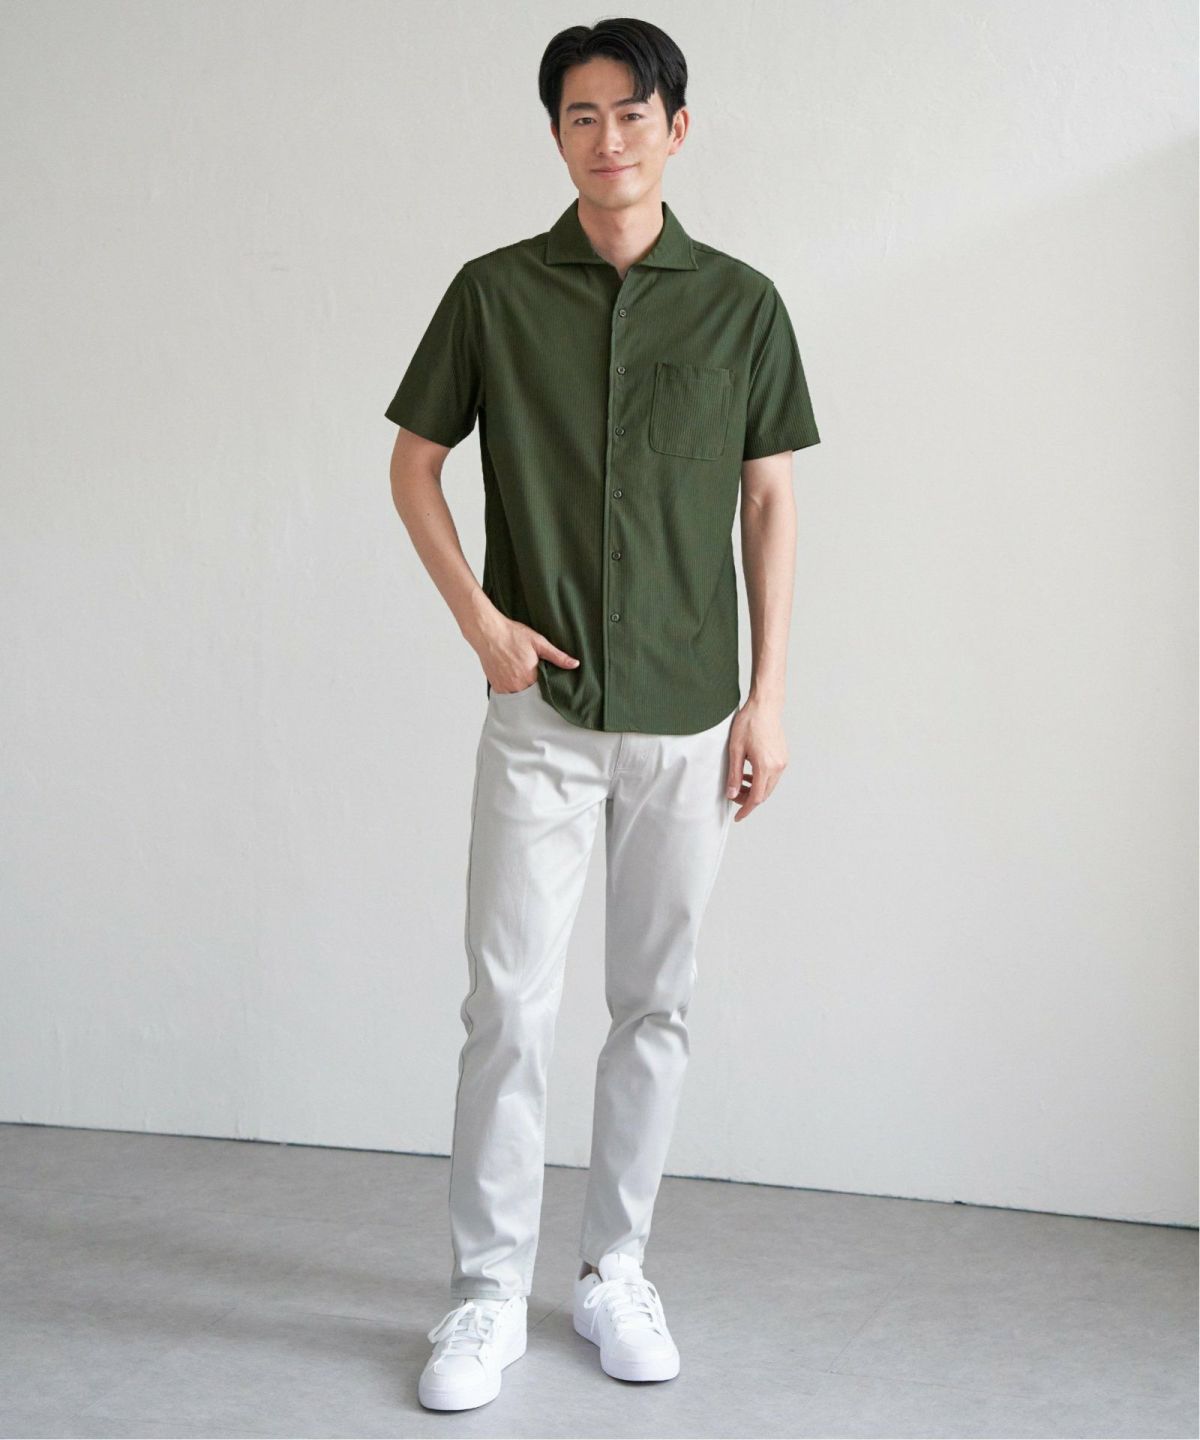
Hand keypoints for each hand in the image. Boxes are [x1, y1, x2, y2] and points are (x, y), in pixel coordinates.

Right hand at [474, 615, 580, 692]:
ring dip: (523, 692)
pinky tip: (514, 681)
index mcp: (531, 676)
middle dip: (536, 691)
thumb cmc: (512, 635)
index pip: (545, 690)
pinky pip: (507, 695)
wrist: (488, 632)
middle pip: (531, 695)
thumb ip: (557, 656)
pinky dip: (512, 691)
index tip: (550, 685)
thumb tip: (574, 664)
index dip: (548, 688)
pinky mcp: (495, 686)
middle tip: (537, 681)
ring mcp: (505, 686)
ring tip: (525, 681)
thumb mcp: (539, 643)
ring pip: (519, 697)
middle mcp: (517, 685)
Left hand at [725, 695, 787, 821]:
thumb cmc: (749, 723)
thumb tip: (732, 793)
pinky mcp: (783, 756)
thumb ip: (734, 774)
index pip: (757, 797)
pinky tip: (750, 773)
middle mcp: (778, 766)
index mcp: (765, 766)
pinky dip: (762, 780)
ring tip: (740, 782)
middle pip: (765, 794)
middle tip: (734, 795)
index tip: (738, 816)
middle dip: (749, 799)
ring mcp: (783, 761)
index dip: (746, 809)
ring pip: (769, 786)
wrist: (765, 706)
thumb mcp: (735, 750)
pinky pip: (773, 776)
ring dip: (756, 789)